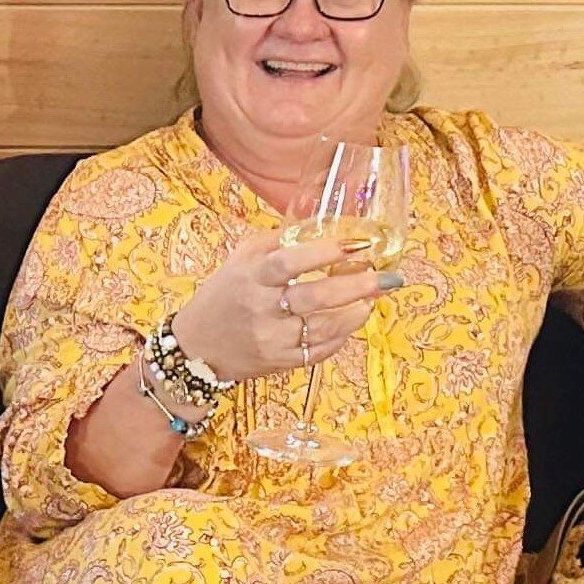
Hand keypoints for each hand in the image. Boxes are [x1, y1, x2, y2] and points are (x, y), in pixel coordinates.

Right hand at [171, 230, 393, 380]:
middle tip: (386, 278)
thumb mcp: (241, 259)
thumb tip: (320, 221)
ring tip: (372, 299)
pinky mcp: (278, 362)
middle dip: (356, 287)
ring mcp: (270, 339)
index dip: (325, 252)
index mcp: (251, 277)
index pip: (289, 262)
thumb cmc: (224, 295)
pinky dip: (341, 337)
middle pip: (314, 297)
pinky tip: (352, 321)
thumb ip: (277, 241)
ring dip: (354, 314)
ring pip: (322, 329)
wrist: (196, 346)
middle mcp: (260, 308)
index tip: (357, 243)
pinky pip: (318, 352)